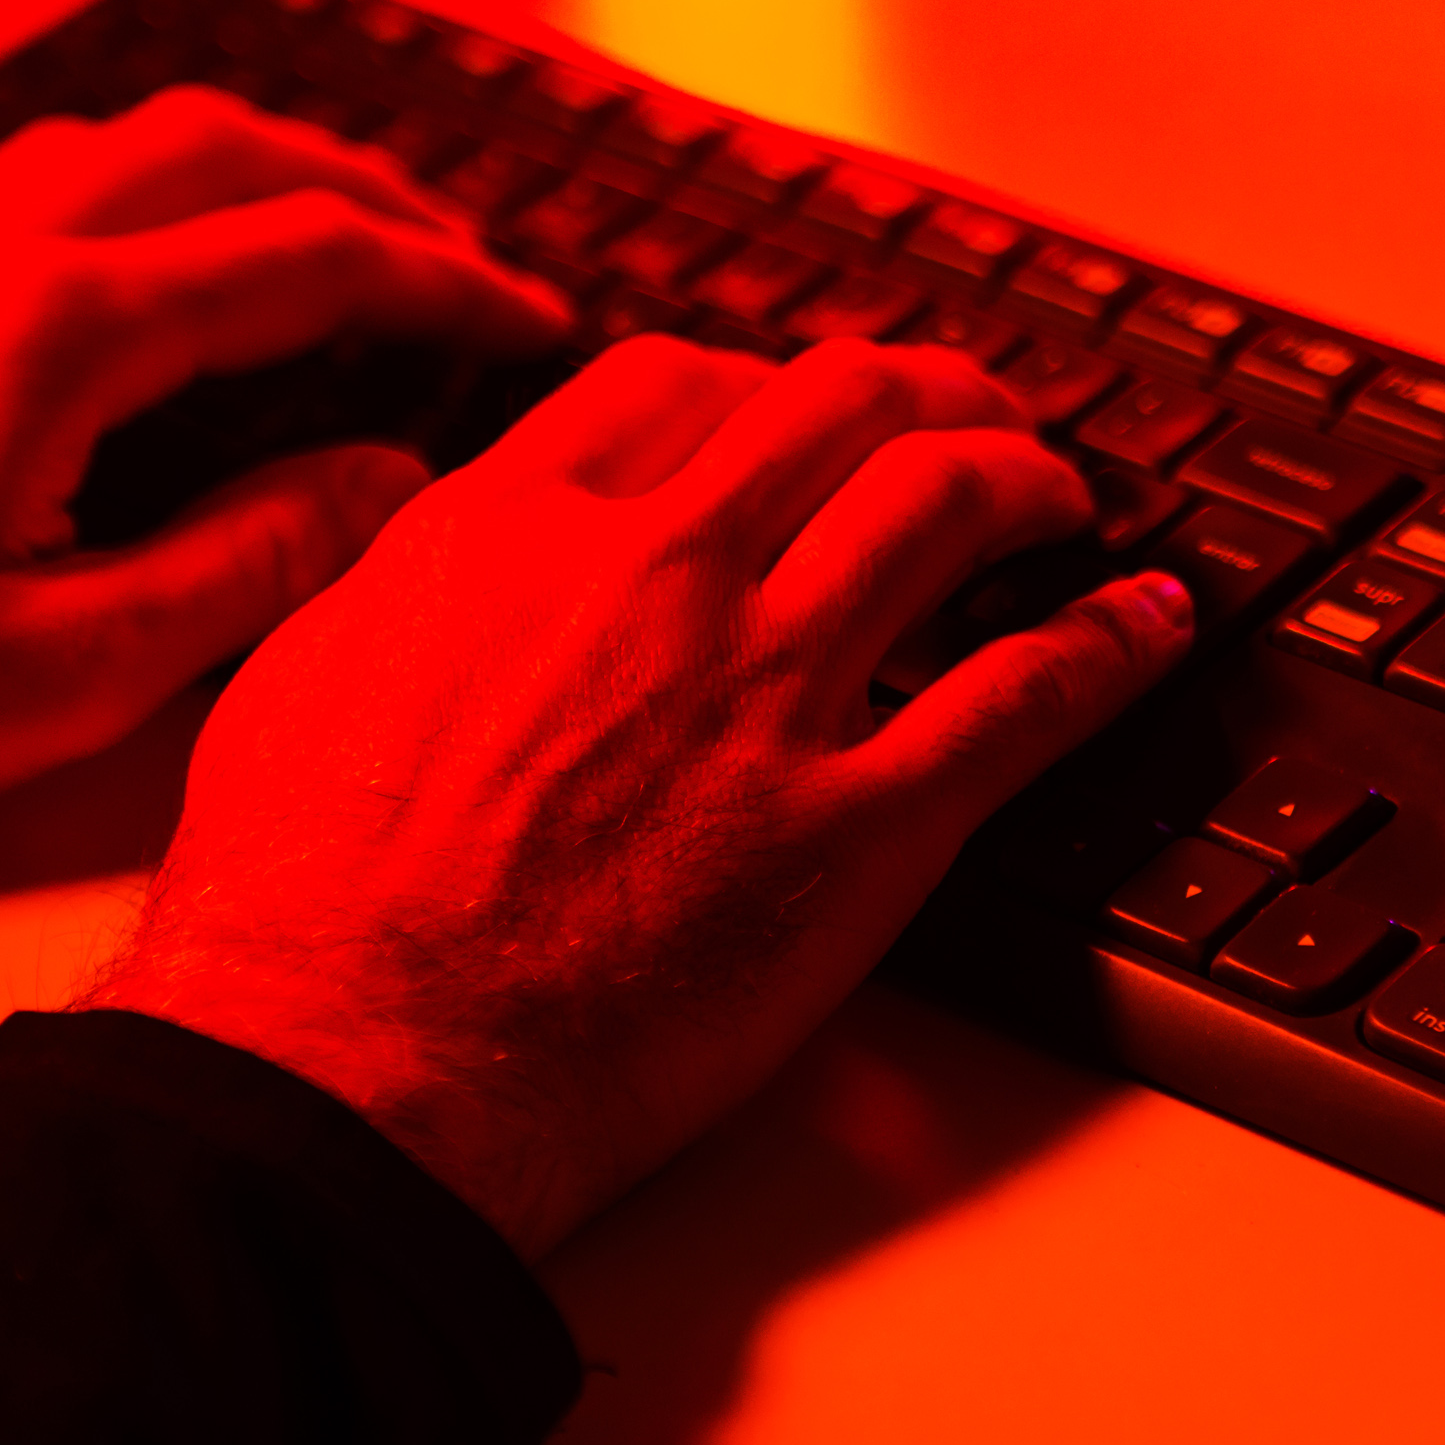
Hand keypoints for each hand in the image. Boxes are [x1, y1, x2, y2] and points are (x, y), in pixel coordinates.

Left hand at [0, 86, 564, 896]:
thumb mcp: (66, 668)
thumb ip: (249, 564)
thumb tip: (385, 490)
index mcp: (60, 330)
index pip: (309, 258)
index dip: (448, 286)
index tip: (531, 322)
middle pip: (224, 146)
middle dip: (370, 191)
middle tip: (461, 259)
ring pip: (116, 142)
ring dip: (252, 172)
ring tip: (328, 242)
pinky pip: (27, 179)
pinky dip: (142, 194)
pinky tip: (148, 275)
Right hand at [87, 336, 1192, 1257]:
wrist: (347, 1063)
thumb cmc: (297, 913)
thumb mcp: (298, 679)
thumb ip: (397, 583)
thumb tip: (432, 539)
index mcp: (518, 528)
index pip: (679, 383)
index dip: (760, 381)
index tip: (793, 412)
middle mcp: (659, 572)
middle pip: (837, 402)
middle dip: (923, 387)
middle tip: (966, 413)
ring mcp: (768, 688)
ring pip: (942, 501)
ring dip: (1024, 476)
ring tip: (1058, 493)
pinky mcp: (858, 822)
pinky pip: (1025, 696)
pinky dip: (1108, 643)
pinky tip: (1147, 621)